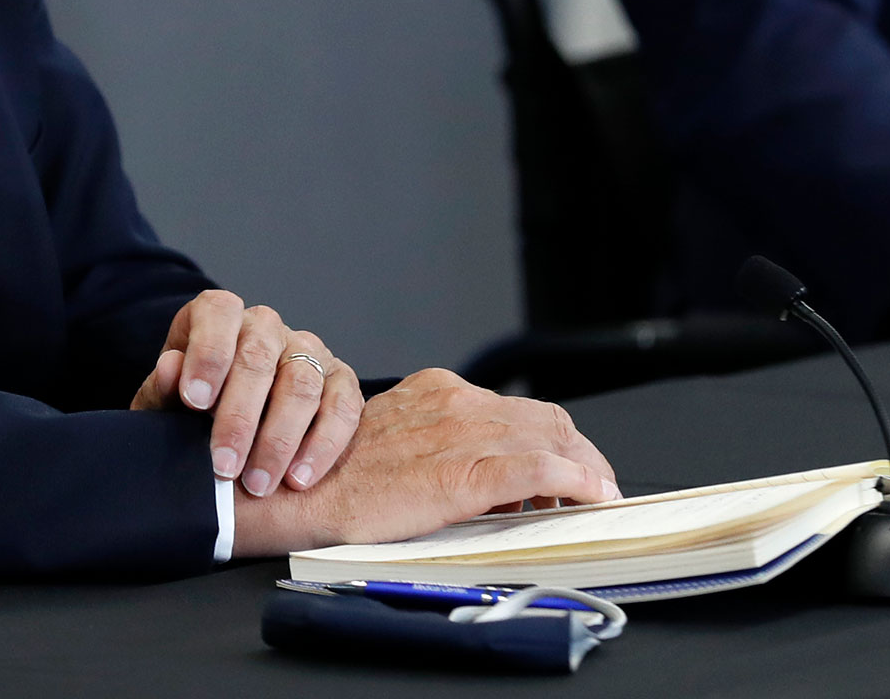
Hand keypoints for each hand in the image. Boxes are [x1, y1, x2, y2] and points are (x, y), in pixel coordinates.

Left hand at [131, 290, 363, 498]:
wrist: (230, 428)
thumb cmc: (194, 410)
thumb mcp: (168, 402)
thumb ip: (164, 389)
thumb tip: (170, 369)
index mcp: (220, 316)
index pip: (219, 313)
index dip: (207, 354)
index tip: (194, 401)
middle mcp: (267, 326)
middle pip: (259, 357)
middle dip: (239, 417)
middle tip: (223, 464)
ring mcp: (308, 350)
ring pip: (302, 384)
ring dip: (278, 440)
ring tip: (257, 483)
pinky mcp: (340, 380)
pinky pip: (342, 406)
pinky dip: (322, 445)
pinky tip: (298, 478)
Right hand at [227, 368, 620, 557]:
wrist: (295, 491)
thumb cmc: (333, 476)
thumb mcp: (396, 443)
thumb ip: (440, 446)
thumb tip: (488, 479)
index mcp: (439, 391)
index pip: (518, 409)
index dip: (553, 439)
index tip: (567, 467)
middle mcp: (457, 403)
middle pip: (546, 419)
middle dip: (581, 454)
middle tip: (595, 487)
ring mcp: (462, 435)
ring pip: (551, 438)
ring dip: (585, 470)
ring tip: (595, 498)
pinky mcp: (463, 473)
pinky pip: (540, 469)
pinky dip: (576, 481)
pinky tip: (590, 496)